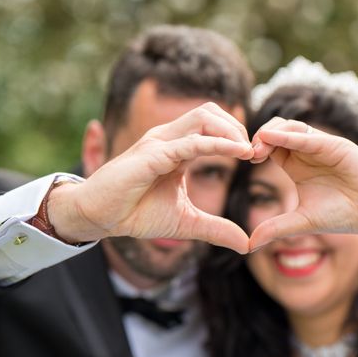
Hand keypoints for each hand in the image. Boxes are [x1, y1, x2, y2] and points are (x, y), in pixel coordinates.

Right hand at [51, 103, 253, 252]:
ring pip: (202, 118)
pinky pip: (189, 143)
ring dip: (231, 131)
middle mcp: (169, 138)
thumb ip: (216, 229)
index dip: (238, 136)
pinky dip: (215, 144)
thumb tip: (246, 244)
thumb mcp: (186, 222)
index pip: (214, 125)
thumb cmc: (136, 214)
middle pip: (211, 112)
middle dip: (238, 127)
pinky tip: (236, 153)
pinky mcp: (151, 156)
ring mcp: (159, 143)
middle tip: (257, 151)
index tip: (258, 156)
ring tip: (248, 152)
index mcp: (178, 147)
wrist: (99, 218)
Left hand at [249, 118, 357, 249]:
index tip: (246, 159)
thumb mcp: (301, 221)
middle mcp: (307, 151)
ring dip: (271, 133)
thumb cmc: (341, 215)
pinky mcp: (334, 144)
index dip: (256, 149)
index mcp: (296, 165)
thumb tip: (249, 246)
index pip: (270, 147)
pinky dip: (289, 136)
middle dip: (260, 138)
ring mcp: (321, 145)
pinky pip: (307, 135)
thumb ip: (276, 228)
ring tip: (258, 146)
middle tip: (248, 152)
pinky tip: (273, 138)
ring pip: (290, 127)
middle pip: (276, 131)